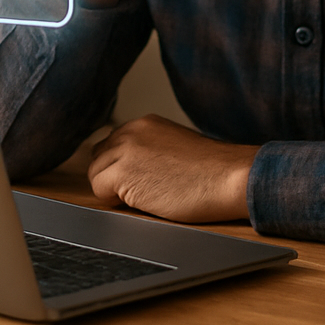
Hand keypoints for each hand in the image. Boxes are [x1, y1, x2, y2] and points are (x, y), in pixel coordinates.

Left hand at [87, 115, 258, 222]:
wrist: (229, 176)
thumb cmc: (212, 171)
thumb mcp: (176, 147)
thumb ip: (151, 150)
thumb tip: (133, 169)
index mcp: (145, 123)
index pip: (112, 144)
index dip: (121, 166)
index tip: (138, 180)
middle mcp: (131, 130)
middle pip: (99, 156)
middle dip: (112, 176)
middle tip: (140, 191)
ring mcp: (124, 150)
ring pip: (96, 173)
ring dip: (113, 189)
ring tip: (145, 196)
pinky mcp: (122, 172)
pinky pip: (99, 189)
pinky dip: (113, 201)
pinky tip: (142, 201)